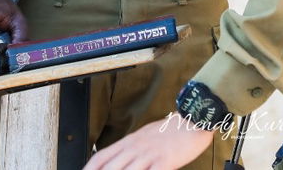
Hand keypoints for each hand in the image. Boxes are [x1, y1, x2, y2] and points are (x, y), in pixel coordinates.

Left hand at [83, 116, 214, 169]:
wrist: (193, 119)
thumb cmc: (170, 131)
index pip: (101, 156)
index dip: (89, 168)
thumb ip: (131, 149)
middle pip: (111, 168)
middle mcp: (135, 147)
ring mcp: (149, 154)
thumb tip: (118, 161)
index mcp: (129, 141)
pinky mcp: (165, 160)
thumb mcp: (145, 136)